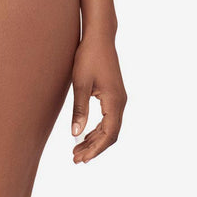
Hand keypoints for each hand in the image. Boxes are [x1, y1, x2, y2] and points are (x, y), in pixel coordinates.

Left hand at [70, 31, 126, 163]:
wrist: (99, 37)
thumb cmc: (89, 57)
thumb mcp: (80, 83)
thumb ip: (79, 109)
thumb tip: (75, 133)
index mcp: (114, 101)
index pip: (109, 134)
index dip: (95, 149)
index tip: (82, 159)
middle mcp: (120, 102)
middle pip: (110, 134)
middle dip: (94, 148)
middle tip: (75, 158)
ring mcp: (119, 99)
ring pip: (110, 128)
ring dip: (95, 140)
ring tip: (77, 149)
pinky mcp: (114, 95)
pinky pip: (108, 119)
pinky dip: (97, 129)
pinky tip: (84, 133)